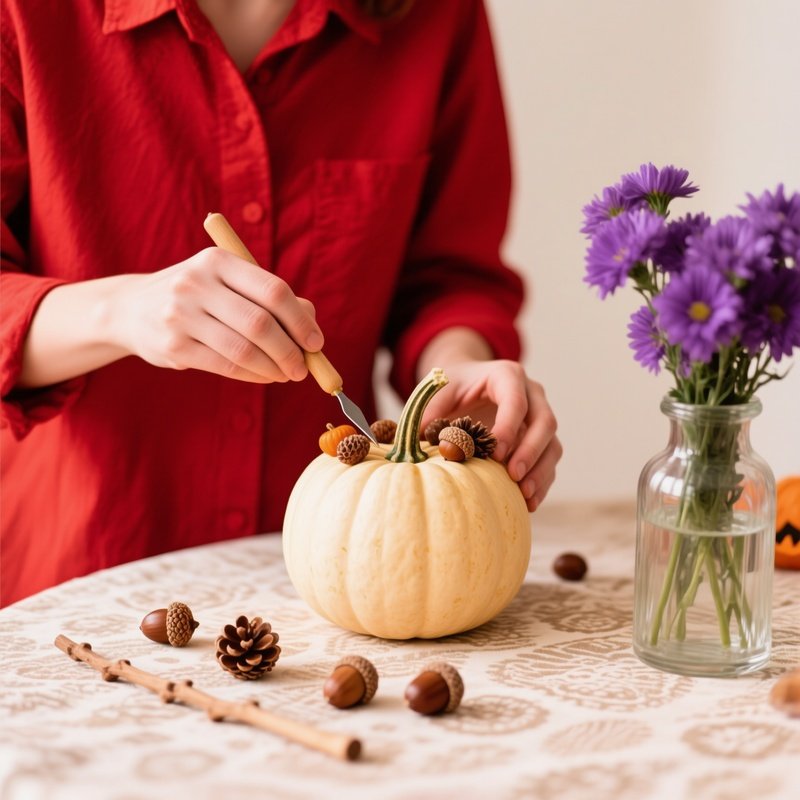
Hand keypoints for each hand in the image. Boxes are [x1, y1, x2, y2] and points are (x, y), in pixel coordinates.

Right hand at [111, 248, 323, 382]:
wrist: (132, 308)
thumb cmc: (199, 296)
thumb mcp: (229, 283)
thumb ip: (270, 298)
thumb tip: (311, 324)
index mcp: (218, 261)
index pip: (273, 291)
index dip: (301, 321)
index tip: (316, 343)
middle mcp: (196, 283)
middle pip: (261, 323)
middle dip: (290, 351)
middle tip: (303, 368)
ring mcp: (181, 315)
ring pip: (244, 350)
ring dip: (273, 368)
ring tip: (287, 374)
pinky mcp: (173, 346)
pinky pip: (225, 366)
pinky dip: (252, 375)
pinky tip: (265, 377)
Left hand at [422, 359, 561, 510]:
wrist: (467, 384)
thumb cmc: (452, 388)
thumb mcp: (437, 392)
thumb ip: (428, 414)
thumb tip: (415, 445)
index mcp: (506, 376)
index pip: (516, 400)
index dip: (509, 427)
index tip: (496, 454)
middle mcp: (532, 394)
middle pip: (544, 422)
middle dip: (531, 451)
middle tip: (514, 476)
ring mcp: (540, 417)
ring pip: (552, 444)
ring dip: (541, 471)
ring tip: (525, 495)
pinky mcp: (542, 440)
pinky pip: (549, 461)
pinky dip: (542, 482)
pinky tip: (529, 501)